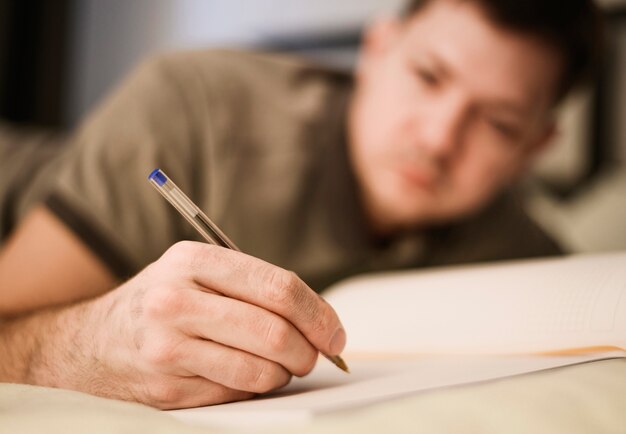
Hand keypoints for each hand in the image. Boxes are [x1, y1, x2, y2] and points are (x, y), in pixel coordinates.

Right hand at [73, 241, 345, 408]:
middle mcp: (175, 300)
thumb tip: (320, 322)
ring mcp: (167, 347)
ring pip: (259, 370)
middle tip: (315, 356)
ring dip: (283, 374)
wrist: (92, 343)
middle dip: (309, 351)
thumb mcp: (197, 272)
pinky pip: (235, 393)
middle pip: (273, 332)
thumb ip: (253, 287)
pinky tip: (245, 375)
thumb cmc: (161, 302)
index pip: (278, 288)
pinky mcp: (165, 387)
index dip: (319, 314)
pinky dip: (254, 388)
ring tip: (281, 366)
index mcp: (192, 260)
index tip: (336, 334)